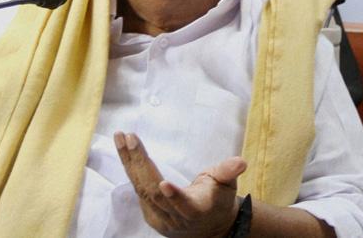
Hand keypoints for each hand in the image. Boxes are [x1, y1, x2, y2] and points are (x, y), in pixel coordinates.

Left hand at [115, 131, 246, 237]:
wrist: (206, 226)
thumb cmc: (217, 200)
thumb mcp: (226, 185)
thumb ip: (228, 172)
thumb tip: (241, 162)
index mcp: (197, 211)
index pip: (185, 206)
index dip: (175, 197)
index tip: (164, 184)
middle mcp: (175, 218)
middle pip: (154, 192)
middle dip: (141, 164)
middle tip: (131, 139)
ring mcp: (159, 217)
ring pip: (141, 188)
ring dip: (129, 161)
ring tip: (121, 137)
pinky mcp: (148, 212)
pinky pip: (136, 186)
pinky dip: (129, 165)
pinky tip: (122, 147)